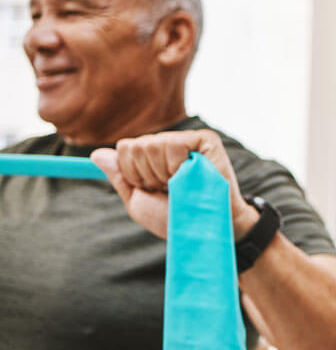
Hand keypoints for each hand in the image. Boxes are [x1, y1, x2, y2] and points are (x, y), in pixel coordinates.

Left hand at [90, 130, 258, 239]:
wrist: (204, 229)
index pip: (125, 148)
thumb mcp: (139, 201)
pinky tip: (191, 176)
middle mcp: (170, 145)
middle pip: (134, 145)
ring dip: (162, 173)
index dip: (131, 173)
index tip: (151, 189)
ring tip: (182, 184)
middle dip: (145, 174)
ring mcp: (188, 141)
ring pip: (152, 143)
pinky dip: (175, 166)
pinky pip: (172, 143)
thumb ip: (120, 177)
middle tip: (168, 189)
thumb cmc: (174, 219)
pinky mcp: (205, 140)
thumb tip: (96, 154)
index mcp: (155, 157)